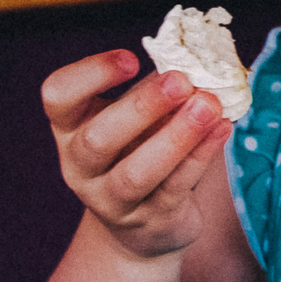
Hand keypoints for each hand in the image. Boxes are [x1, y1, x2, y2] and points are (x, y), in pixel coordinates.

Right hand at [40, 50, 235, 259]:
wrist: (143, 222)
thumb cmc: (139, 147)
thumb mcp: (136, 114)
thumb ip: (157, 86)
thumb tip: (196, 59)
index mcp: (69, 126)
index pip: (58, 96)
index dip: (90, 74)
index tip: (132, 58)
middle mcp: (79, 165)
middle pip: (97, 139)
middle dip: (141, 108)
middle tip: (181, 80)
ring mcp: (109, 200)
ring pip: (135, 174)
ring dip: (175, 137)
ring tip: (208, 106)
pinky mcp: (148, 221)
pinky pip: (173, 189)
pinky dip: (200, 156)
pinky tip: (222, 128)